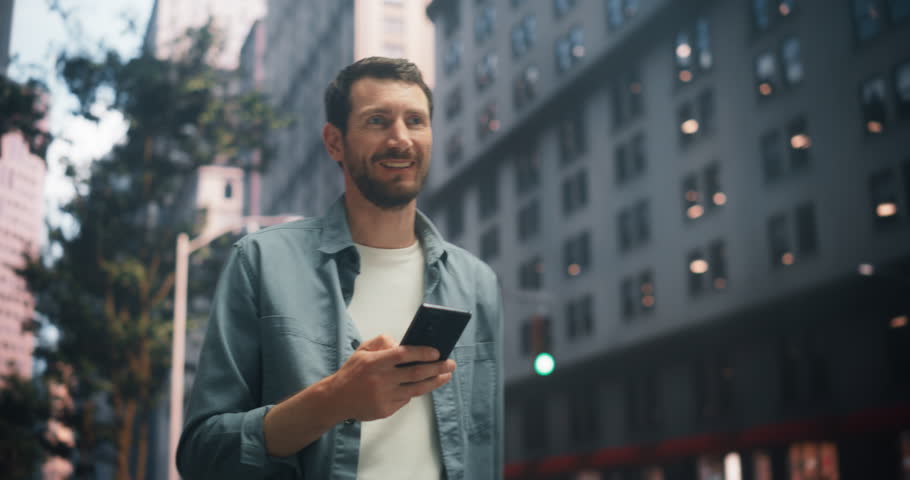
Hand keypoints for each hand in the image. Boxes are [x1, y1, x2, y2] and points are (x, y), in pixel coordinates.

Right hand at [327, 334, 455, 420]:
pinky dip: (415, 391)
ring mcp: (384, 396)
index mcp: (375, 362)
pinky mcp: (385, 410)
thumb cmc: (352, 372)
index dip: (422, 352)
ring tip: (446, 375)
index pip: (403, 354)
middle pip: (416, 373)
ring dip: (434, 381)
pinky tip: (423, 385)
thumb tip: (401, 343)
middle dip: (437, 367)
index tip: (437, 351)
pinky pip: (406, 399)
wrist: (336, 399)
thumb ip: (382, 342)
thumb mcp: (362, 350)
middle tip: (450, 363)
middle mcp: (381, 380)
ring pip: (416, 389)